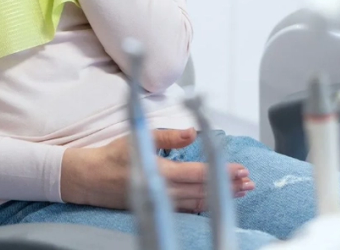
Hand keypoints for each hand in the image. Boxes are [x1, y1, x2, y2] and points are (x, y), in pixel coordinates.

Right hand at [60, 128, 254, 212]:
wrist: (90, 179)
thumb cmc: (112, 155)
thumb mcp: (138, 138)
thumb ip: (168, 136)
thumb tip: (194, 132)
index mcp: (161, 172)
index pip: (199, 174)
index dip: (223, 173)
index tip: (241, 170)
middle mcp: (165, 190)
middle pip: (204, 190)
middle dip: (229, 187)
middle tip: (250, 182)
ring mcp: (161, 201)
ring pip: (198, 201)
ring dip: (221, 197)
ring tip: (240, 192)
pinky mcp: (157, 206)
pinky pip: (187, 208)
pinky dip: (205, 204)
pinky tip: (215, 201)